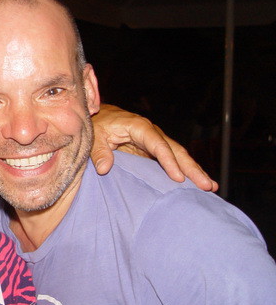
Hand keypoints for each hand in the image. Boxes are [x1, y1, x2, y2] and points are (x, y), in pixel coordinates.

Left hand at [91, 105, 217, 191]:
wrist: (99, 117)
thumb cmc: (98, 124)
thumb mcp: (94, 136)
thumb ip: (99, 151)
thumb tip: (104, 169)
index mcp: (139, 127)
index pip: (158, 144)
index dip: (168, 161)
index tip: (178, 177)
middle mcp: (152, 133)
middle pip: (176, 150)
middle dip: (192, 168)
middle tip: (207, 185)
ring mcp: (156, 141)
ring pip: (179, 156)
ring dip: (194, 171)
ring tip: (210, 187)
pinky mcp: (154, 150)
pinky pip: (173, 160)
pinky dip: (185, 171)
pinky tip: (197, 183)